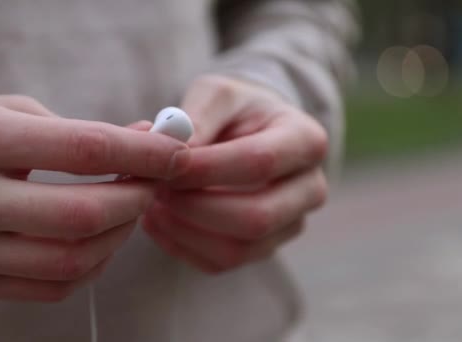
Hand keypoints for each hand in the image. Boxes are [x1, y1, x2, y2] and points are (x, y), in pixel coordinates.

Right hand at [0, 94, 189, 300]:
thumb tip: (145, 145)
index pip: (83, 150)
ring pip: (71, 262)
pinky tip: (100, 241)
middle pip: (82, 216)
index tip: (175, 152)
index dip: (142, 152)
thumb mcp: (9, 113)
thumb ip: (77, 133)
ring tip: (129, 209)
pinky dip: (90, 266)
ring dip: (119, 236)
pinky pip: (50, 288)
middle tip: (156, 183)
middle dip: (137, 199)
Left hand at [143, 75, 328, 272]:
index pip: (259, 163)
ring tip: (151, 203)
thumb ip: (198, 116)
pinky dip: (181, 246)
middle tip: (155, 188)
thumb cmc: (233, 110)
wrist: (249, 132)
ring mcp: (290, 225)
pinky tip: (158, 220)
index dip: (207, 169)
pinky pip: (220, 263)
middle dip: (195, 207)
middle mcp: (310, 189)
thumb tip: (174, 150)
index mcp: (306, 140)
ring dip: (184, 230)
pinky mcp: (263, 248)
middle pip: (255, 218)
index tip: (165, 165)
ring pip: (237, 249)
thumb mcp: (217, 94)